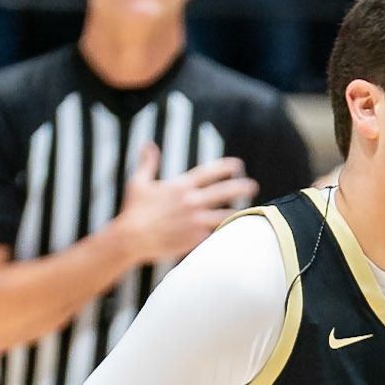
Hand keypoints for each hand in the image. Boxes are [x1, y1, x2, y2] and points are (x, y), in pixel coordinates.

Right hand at [112, 144, 255, 267]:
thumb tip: (149, 145)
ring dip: (238, 212)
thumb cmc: (133, 211)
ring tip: (250, 211)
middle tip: (254, 185)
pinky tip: (236, 232)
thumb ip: (148, 163)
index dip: (226, 167)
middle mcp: (191, 202)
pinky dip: (226, 233)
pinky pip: (215, 235)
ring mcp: (195, 222)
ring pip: (224, 215)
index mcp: (180, 186)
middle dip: (241, 187)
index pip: (209, 172)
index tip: (238, 165)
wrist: (131, 238)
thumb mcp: (138, 182)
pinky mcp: (194, 239)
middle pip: (224, 192)